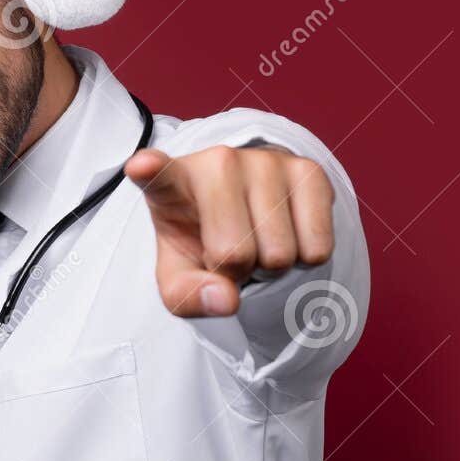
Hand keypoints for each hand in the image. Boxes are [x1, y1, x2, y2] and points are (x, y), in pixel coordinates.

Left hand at [123, 144, 335, 317]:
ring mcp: (265, 161)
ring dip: (272, 264)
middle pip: (235, 253)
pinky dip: (305, 257)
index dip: (150, 170)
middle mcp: (217, 162)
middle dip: (237, 270)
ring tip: (257, 238)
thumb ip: (186, 295)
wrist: (246, 211)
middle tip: (231, 251)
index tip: (141, 165)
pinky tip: (287, 232)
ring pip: (281, 253)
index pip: (158, 176)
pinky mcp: (308, 170)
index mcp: (171, 184)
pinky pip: (318, 246)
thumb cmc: (202, 242)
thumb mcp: (179, 275)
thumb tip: (226, 299)